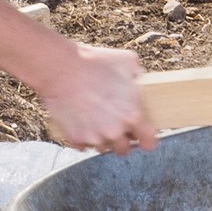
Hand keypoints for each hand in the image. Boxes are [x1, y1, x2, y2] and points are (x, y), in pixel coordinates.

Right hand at [33, 40, 160, 153]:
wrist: (62, 68)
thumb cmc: (95, 63)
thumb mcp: (127, 61)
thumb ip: (139, 76)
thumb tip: (140, 80)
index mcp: (133, 116)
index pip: (149, 143)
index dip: (147, 139)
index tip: (142, 135)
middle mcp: (115, 131)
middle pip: (125, 149)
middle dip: (122, 139)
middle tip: (115, 124)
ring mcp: (94, 137)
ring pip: (103, 148)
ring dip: (102, 138)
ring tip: (96, 118)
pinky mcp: (76, 138)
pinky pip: (83, 146)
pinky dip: (83, 137)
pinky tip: (82, 120)